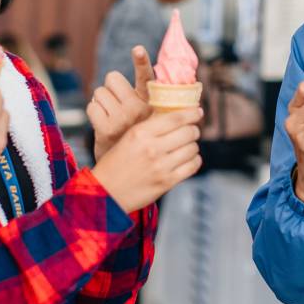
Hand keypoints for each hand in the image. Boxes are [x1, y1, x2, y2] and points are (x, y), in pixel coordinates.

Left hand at [87, 46, 154, 159]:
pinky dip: (93, 113)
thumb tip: (141, 64)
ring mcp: (122, 119)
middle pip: (112, 78)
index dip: (142, 62)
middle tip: (116, 103)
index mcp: (150, 103)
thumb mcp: (147, 116)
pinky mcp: (106, 129)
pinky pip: (92, 106)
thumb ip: (144, 96)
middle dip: (110, 87)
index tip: (137, 49)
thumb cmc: (134, 134)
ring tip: (110, 116)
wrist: (126, 167)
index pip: (147, 78)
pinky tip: (102, 124)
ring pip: (99, 92)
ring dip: (101, 102)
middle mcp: (138, 109)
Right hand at [89, 108, 203, 212]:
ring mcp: (160, 166)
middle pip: (188, 132)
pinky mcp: (167, 182)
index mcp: (140, 133)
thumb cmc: (115, 163)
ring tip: (186, 147)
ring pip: (192, 148)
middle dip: (193, 130)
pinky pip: (192, 166)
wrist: (106, 192)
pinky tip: (188, 160)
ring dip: (192, 146)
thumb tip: (176, 116)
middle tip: (191, 131)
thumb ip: (150, 128)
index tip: (197, 111)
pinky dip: (194, 161)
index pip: (176, 118)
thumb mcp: (128, 138)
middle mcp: (151, 148)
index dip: (191, 113)